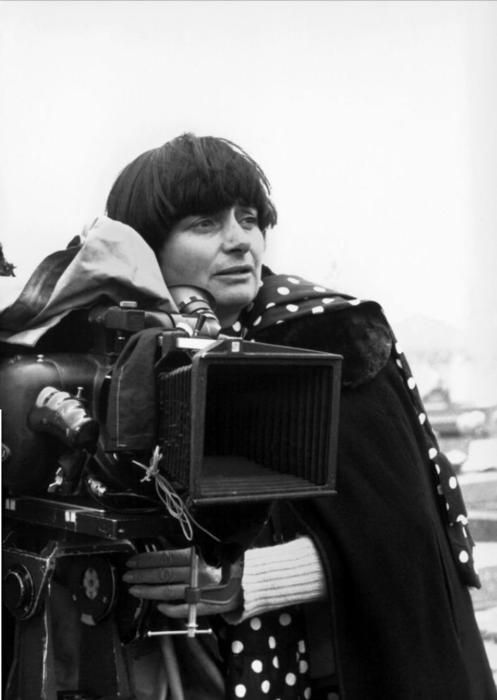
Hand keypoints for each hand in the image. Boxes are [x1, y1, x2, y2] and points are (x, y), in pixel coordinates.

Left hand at [122, 547, 242, 617]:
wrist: (248, 580)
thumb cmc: (226, 563)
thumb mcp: (206, 551)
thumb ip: (185, 552)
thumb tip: (160, 549)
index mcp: (196, 557)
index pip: (164, 558)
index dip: (145, 560)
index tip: (132, 561)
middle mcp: (195, 574)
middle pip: (162, 575)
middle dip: (141, 575)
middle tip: (127, 576)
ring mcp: (199, 592)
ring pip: (167, 592)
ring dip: (147, 591)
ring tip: (134, 590)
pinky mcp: (203, 607)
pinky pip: (181, 609)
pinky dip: (168, 609)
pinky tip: (157, 606)